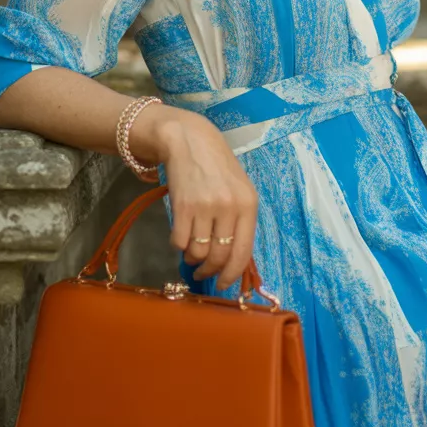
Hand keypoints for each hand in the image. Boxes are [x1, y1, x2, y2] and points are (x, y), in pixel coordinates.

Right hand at [130, 104, 257, 291]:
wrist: (190, 141)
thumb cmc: (218, 168)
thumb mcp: (239, 190)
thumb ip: (240, 222)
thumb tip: (233, 261)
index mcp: (249, 205)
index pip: (243, 252)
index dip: (232, 274)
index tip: (223, 284)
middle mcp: (229, 207)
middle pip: (219, 256)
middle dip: (210, 271)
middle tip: (203, 273)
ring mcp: (205, 207)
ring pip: (198, 252)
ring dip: (192, 258)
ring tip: (191, 252)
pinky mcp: (182, 206)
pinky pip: (179, 241)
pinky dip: (178, 245)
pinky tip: (180, 236)